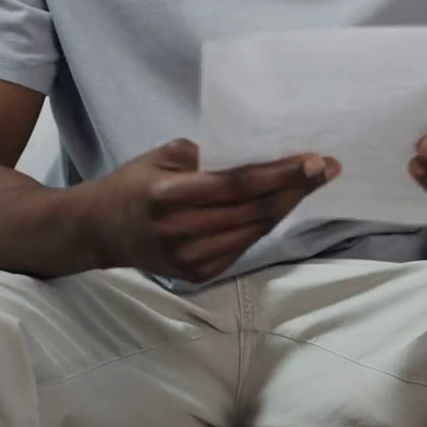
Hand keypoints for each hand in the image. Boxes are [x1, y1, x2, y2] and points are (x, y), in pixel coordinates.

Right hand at [86, 139, 337, 282]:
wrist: (98, 231)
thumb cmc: (133, 184)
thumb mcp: (163, 155)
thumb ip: (208, 154)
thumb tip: (259, 152)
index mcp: (170, 196)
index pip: (238, 185)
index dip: (280, 174)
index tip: (315, 160)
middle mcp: (182, 231)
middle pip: (255, 210)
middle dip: (297, 188)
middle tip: (328, 168)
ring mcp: (190, 259)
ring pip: (256, 231)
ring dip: (288, 206)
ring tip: (312, 183)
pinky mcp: (198, 274)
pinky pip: (245, 246)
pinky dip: (266, 224)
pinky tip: (282, 204)